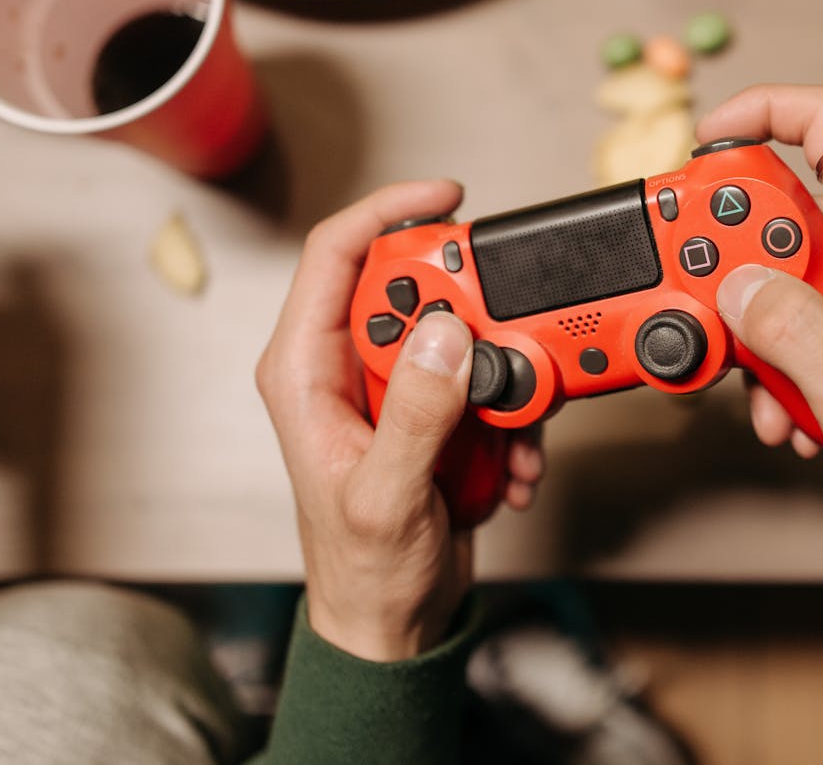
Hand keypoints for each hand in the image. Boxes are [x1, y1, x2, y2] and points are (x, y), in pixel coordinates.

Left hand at [256, 180, 543, 661]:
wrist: (394, 622)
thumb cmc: (364, 571)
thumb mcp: (386, 497)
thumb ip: (414, 415)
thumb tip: (444, 333)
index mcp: (306, 372)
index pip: (336, 256)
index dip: (388, 212)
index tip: (447, 200)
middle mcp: (349, 368)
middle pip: (416, 289)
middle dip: (475, 316)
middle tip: (509, 349)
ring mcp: (398, 389)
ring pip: (464, 334)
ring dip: (506, 381)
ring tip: (514, 435)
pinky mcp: (437, 412)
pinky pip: (489, 382)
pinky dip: (517, 419)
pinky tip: (513, 466)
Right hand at [701, 85, 822, 554]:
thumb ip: (787, 328)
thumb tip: (733, 282)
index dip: (760, 109)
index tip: (707, 142)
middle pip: (789, 203)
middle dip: (738, 260)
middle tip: (720, 312)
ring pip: (792, 266)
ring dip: (762, 327)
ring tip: (770, 392)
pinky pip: (815, 307)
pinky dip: (788, 352)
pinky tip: (794, 409)